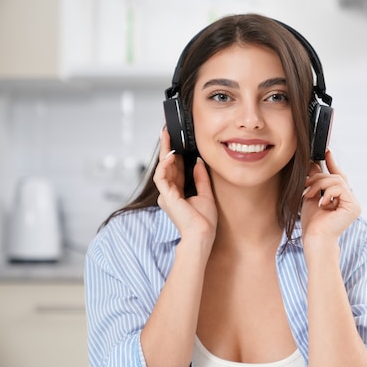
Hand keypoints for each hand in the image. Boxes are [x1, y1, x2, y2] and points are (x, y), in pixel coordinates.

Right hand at [153, 127, 217, 243]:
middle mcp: (169, 193)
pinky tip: (171, 154)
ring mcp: (166, 194)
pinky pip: (161, 176)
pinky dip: (165, 165)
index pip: (175, 169)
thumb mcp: (206, 194)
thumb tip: (199, 161)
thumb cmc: (204, 221)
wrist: (202, 235)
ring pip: (162, 168)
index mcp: (177, 193)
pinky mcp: (166, 196)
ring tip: (168, 136)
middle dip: (167, 147)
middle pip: (166, 165)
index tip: (177, 140)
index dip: (175, 154)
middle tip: (167, 131)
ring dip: (164, 151)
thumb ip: (201, 178)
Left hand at [300, 149, 360, 246]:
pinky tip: (321, 203)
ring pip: (337, 181)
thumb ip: (315, 181)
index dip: (332, 163)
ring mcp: (354, 204)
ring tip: (309, 195)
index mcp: (341, 198)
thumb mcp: (311, 196)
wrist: (314, 239)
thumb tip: (313, 163)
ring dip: (319, 185)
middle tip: (305, 186)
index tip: (326, 151)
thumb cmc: (312, 223)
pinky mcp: (354, 207)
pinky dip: (327, 193)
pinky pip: (340, 188)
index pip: (338, 176)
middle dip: (318, 178)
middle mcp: (350, 200)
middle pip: (336, 177)